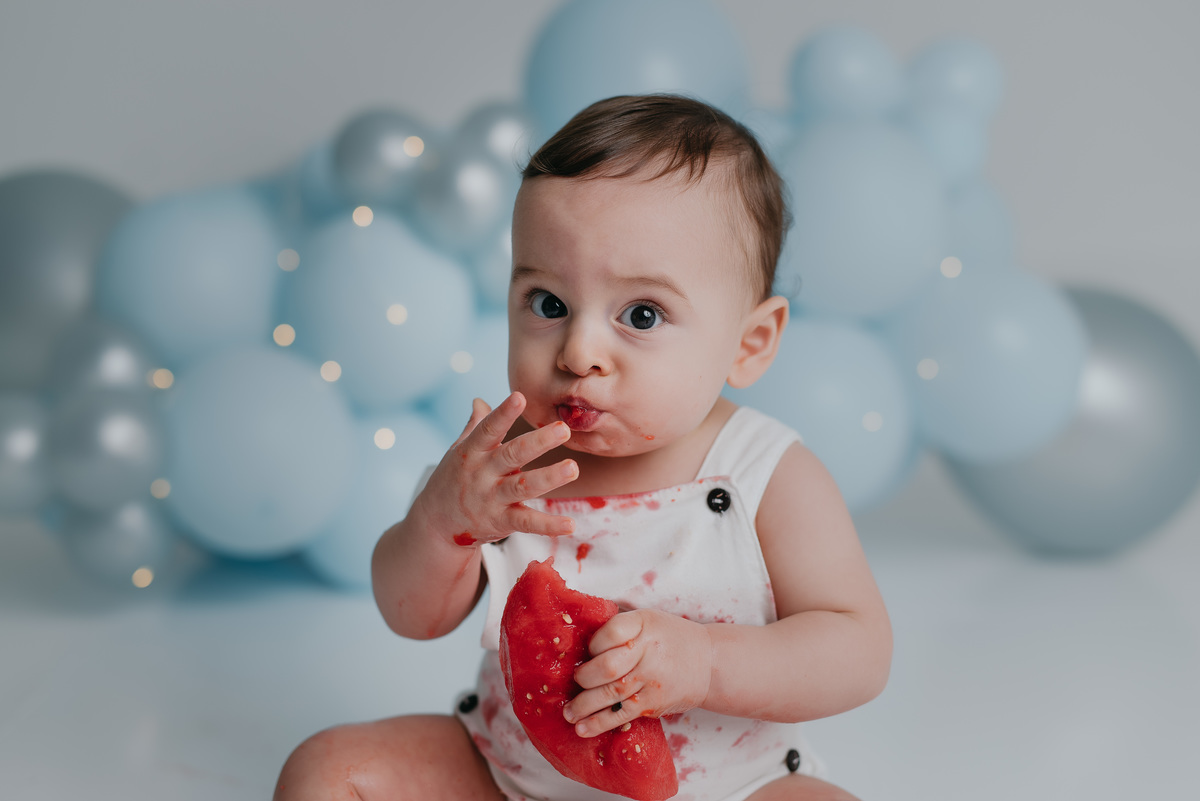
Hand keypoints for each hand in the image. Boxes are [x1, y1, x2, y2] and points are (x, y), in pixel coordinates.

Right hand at [413, 392, 578, 545]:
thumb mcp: (457, 451)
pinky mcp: (500, 522)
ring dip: (549, 478)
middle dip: (538, 442)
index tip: (519, 397)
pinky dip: (548, 525)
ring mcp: (491, 499)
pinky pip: (526, 522)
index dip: (503, 413)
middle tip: (564, 429)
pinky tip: (570, 524)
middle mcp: (482, 474)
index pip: (488, 429)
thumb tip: (480, 400)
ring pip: (523, 487)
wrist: (434, 524)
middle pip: (512, 455)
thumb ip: (474, 427)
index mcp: (472, 452)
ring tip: (572, 468)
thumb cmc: (452, 480)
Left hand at [563, 609, 712, 736]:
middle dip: (584, 679)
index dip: (594, 645)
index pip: (611, 632)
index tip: (588, 653)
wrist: (709, 663)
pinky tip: (583, 728)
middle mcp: (648, 651)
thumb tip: (580, 644)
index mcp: (644, 623)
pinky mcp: (654, 703)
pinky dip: (600, 723)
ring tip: (568, 713)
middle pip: (608, 667)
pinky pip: (622, 714)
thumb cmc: (670, 639)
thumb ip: (620, 628)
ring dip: (584, 706)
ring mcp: (652, 679)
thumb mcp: (649, 620)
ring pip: (611, 694)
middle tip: (574, 684)